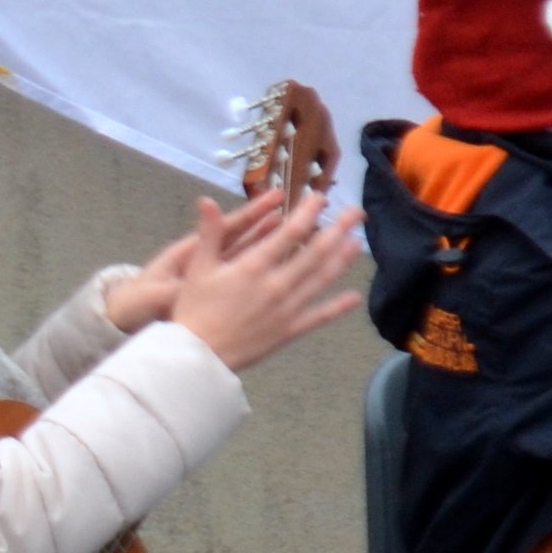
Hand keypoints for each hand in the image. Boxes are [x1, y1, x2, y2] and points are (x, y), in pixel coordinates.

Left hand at [105, 187, 292, 330]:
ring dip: (278, 244)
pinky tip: (296, 272)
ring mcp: (218, 278)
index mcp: (191, 256)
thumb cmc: (138, 305)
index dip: (251, 215)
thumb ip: (166, 290)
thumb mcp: (150, 297)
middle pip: (247, 240)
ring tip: (308, 231)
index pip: (227, 230)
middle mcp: (208, 262)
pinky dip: (274, 275)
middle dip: (272, 224)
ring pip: (254, 258)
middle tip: (302, 206)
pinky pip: (253, 283)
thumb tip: (178, 288)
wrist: (127, 320)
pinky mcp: (223, 296)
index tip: (276, 199)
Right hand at [162, 197, 364, 374]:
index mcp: (254, 266)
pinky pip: (319, 316)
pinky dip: (338, 306)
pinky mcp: (289, 330)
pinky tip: (354, 297)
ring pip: (321, 279)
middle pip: (315, 252)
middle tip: (356, 212)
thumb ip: (210, 233)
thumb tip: (206, 200)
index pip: (290, 232)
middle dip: (338, 229)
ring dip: (342, 260)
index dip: (308, 212)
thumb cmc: (194, 309)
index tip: (320, 197)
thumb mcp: (198, 268)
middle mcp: (277, 284)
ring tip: (358, 243)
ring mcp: (287, 308)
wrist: (196, 355)